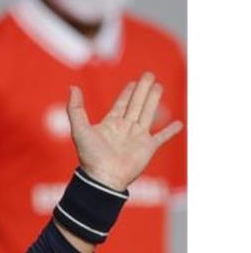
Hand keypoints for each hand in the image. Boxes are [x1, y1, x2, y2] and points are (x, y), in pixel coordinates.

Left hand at [67, 72, 183, 190]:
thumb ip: (75, 108)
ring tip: (159, 86)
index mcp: (110, 124)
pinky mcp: (148, 148)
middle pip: (137, 104)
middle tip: (149, 74)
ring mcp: (137, 138)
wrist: (103, 177)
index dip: (127, 93)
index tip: (133, 82)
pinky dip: (170, 131)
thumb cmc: (90, 155)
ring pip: (149, 114)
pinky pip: (162, 137)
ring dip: (154, 100)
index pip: (121, 104)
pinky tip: (179, 124)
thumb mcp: (79, 129)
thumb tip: (72, 87)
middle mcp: (125, 129)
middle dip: (143, 90)